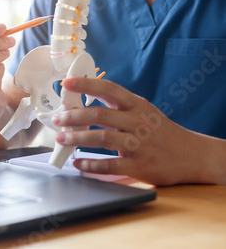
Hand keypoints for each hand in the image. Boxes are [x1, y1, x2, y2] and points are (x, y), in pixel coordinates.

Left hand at [52, 77, 224, 185]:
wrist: (190, 155)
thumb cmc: (159, 131)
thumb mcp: (143, 111)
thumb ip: (117, 108)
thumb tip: (81, 105)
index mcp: (137, 105)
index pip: (109, 89)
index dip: (86, 84)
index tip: (67, 82)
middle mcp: (138, 122)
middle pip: (99, 115)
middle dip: (73, 116)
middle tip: (58, 119)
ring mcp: (139, 144)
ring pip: (101, 139)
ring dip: (77, 139)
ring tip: (62, 139)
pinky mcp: (139, 166)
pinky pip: (109, 165)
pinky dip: (90, 165)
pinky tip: (78, 164)